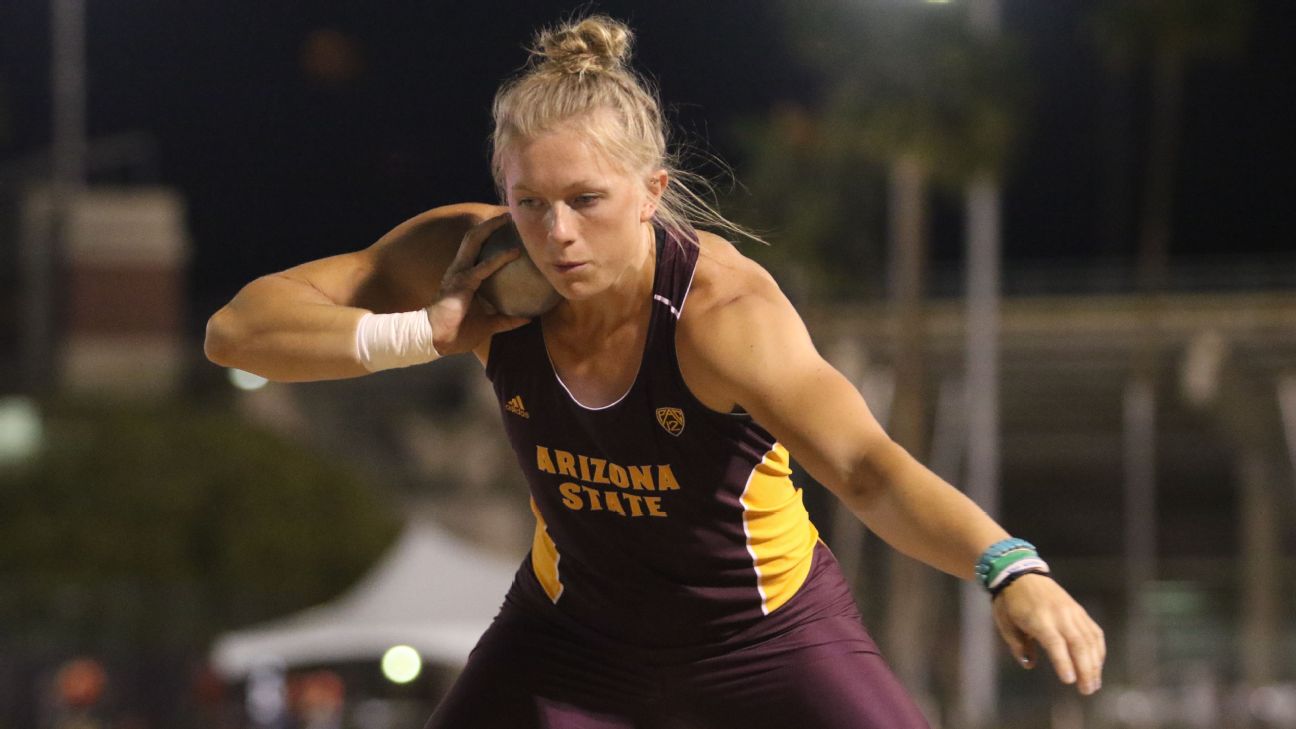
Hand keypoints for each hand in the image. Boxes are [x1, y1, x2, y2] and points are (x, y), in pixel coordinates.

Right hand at [426, 213, 531, 354]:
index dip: (489, 236)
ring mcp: (459, 274)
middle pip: (474, 238)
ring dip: (490, 227)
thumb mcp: (488, 325)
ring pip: (474, 241)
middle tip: (509, 214)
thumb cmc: (458, 332)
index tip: (508, 227)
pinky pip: (483, 268)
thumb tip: (528, 318)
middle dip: (490, 224)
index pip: (477, 249)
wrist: (436, 341)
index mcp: (464, 276)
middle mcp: (460, 269)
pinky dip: (500, 258)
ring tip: (508, 218)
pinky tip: (515, 252)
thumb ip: (506, 319)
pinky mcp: (462, 283)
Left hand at [992, 573, 1105, 694]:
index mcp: (1038, 618)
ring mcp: (1073, 612)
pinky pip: (1094, 631)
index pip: (1055, 643)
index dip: (1063, 662)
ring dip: (1095, 663)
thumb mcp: (1005, 624)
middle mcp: (1060, 615)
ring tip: (1094, 683)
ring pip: (1090, 639)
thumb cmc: (1010, 602)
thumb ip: (1017, 646)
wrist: (1021, 574)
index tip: (1069, 680)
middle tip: (1087, 690)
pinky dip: (1098, 649)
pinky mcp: (1080, 611)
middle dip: (1085, 669)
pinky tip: (1097, 665)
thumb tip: (1030, 664)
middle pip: (1078, 643)